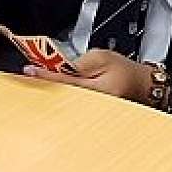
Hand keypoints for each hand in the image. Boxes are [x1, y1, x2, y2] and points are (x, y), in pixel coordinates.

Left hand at [24, 48, 153, 103]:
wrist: (140, 85)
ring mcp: (90, 113)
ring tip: (40, 80)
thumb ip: (79, 63)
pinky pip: (70, 105)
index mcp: (99, 91)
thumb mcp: (102, 57)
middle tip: (31, 75)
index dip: (46, 76)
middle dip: (46, 85)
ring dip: (51, 92)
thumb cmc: (125, 71)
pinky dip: (60, 97)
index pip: (66, 83)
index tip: (31, 70)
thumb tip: (58, 68)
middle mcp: (93, 106)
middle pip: (62, 97)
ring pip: (64, 103)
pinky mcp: (88, 115)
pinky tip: (53, 90)